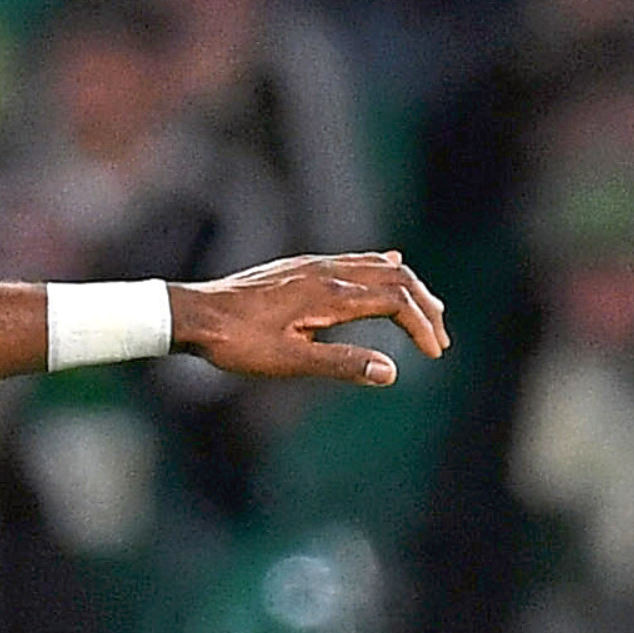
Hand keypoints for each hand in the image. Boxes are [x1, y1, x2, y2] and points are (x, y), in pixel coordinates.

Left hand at [172, 252, 448, 385]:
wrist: (193, 314)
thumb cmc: (236, 342)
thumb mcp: (288, 361)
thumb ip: (341, 363)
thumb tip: (391, 372)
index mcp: (330, 294)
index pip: (397, 301)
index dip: (422, 326)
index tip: (434, 353)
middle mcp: (328, 271)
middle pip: (397, 279)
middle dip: (426, 307)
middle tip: (440, 338)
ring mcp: (313, 264)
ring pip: (378, 267)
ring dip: (408, 288)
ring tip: (426, 312)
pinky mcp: (300, 266)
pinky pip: (355, 260)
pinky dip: (382, 271)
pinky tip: (387, 271)